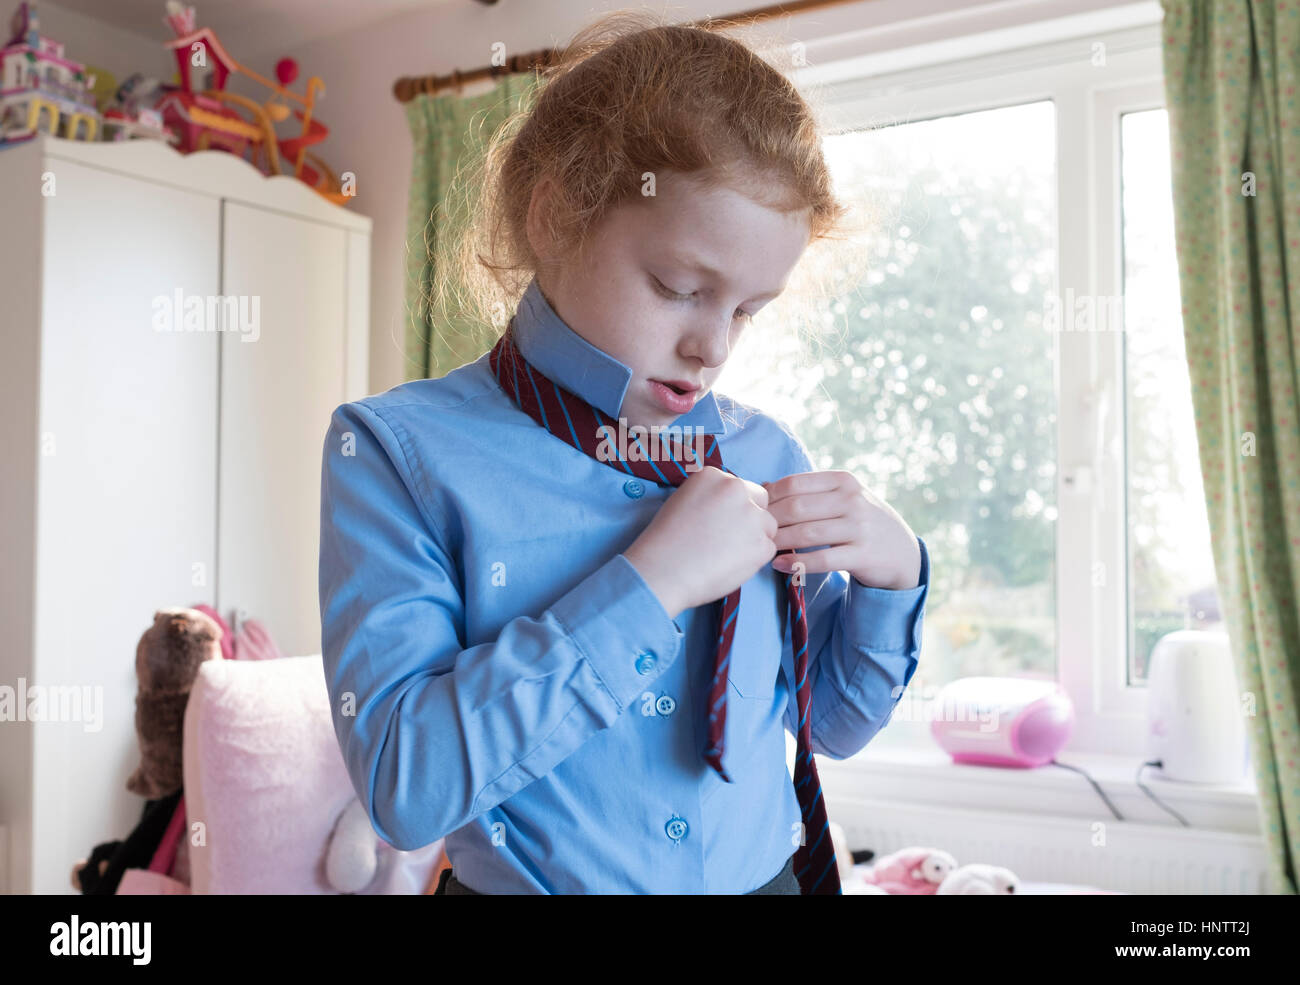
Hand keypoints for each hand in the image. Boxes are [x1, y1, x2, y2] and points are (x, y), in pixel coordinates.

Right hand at [623, 466, 776, 618]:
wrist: (662, 571)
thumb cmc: (666, 542)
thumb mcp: (683, 502)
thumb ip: (710, 497)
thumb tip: (730, 507)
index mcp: (714, 476)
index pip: (740, 488)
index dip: (733, 508)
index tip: (720, 523)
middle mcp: (736, 489)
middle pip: (760, 502)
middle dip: (751, 519)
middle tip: (728, 539)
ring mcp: (752, 516)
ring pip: (767, 526)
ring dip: (754, 539)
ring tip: (725, 555)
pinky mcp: (762, 544)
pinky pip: (768, 549)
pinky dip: (754, 560)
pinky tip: (729, 565)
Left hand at [762, 470, 920, 589]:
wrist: (901, 551)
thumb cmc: (860, 522)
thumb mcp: (842, 498)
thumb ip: (808, 492)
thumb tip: (763, 486)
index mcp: (843, 481)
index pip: (794, 484)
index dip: (769, 497)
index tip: (755, 511)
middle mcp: (853, 500)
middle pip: (797, 507)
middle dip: (770, 521)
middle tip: (754, 533)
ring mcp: (860, 527)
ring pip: (807, 533)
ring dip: (779, 542)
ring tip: (762, 549)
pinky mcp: (862, 554)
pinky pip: (822, 559)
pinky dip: (797, 563)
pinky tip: (780, 566)